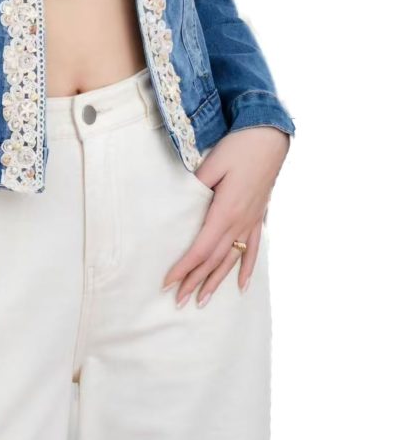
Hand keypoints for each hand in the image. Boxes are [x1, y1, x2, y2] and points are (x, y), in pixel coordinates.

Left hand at [161, 126, 290, 306]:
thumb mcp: (212, 164)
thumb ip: (197, 186)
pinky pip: (253, 249)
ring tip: (203, 301)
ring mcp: (251, 222)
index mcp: (225, 211)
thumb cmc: (238, 147)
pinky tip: (242, 285)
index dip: (184, 268)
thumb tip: (183, 202)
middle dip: (195, 281)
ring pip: (232, 259)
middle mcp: (240, 222)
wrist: (270, 138)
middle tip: (179, 301)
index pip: (200, 248)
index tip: (169, 282)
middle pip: (214, 259)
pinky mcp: (259, 217)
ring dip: (216, 281)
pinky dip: (246, 268)